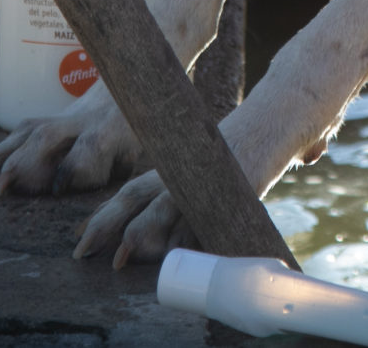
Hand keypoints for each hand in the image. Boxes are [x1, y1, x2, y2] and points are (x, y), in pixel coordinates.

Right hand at [0, 91, 140, 196]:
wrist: (125, 86)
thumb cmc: (135, 136)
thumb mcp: (138, 156)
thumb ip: (118, 181)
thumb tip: (95, 222)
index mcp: (111, 133)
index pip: (90, 149)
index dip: (73, 168)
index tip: (57, 189)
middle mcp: (81, 124)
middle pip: (48, 137)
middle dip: (26, 161)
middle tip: (5, 190)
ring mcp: (59, 120)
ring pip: (27, 134)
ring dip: (3, 159)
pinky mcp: (42, 121)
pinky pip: (15, 137)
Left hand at [75, 126, 331, 265]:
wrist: (284, 110)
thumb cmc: (257, 135)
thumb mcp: (221, 159)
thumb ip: (211, 176)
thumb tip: (226, 184)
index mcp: (176, 165)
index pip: (134, 190)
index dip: (107, 214)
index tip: (85, 237)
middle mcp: (183, 170)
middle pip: (134, 196)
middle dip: (107, 225)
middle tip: (83, 251)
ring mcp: (204, 178)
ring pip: (162, 208)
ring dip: (140, 235)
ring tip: (121, 258)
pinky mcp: (227, 186)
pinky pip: (202, 217)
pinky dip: (188, 239)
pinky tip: (174, 256)